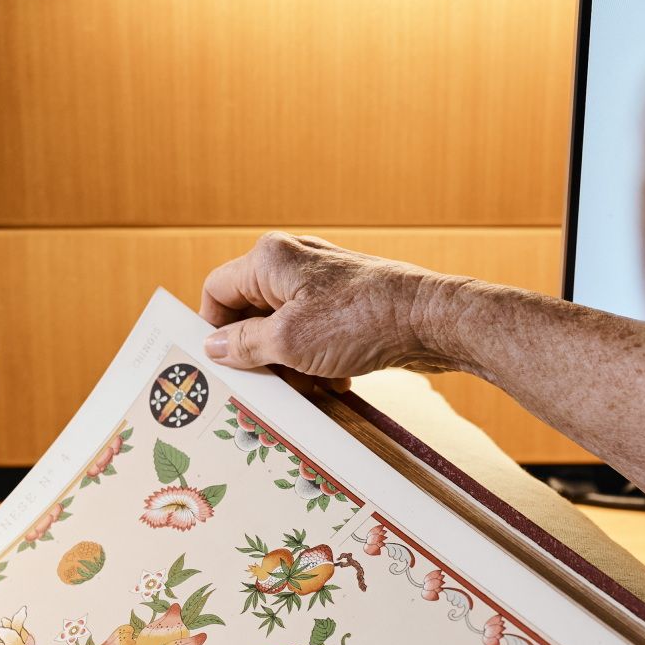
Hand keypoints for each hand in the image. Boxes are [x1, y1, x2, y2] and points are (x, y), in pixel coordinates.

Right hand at [199, 233, 470, 379]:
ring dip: (290, 362)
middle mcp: (293, 263)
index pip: (217, 291)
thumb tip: (213, 348)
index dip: (213, 329)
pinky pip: (313, 334)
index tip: (220, 364)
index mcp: (270, 259)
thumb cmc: (362, 321)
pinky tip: (333, 380)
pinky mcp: (344, 302)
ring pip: (284, 328)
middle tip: (269, 382)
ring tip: (310, 384)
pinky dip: (316, 359)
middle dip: (259, 353)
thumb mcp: (290, 342)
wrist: (431, 322)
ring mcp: (321, 282)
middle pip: (251, 312)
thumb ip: (244, 344)